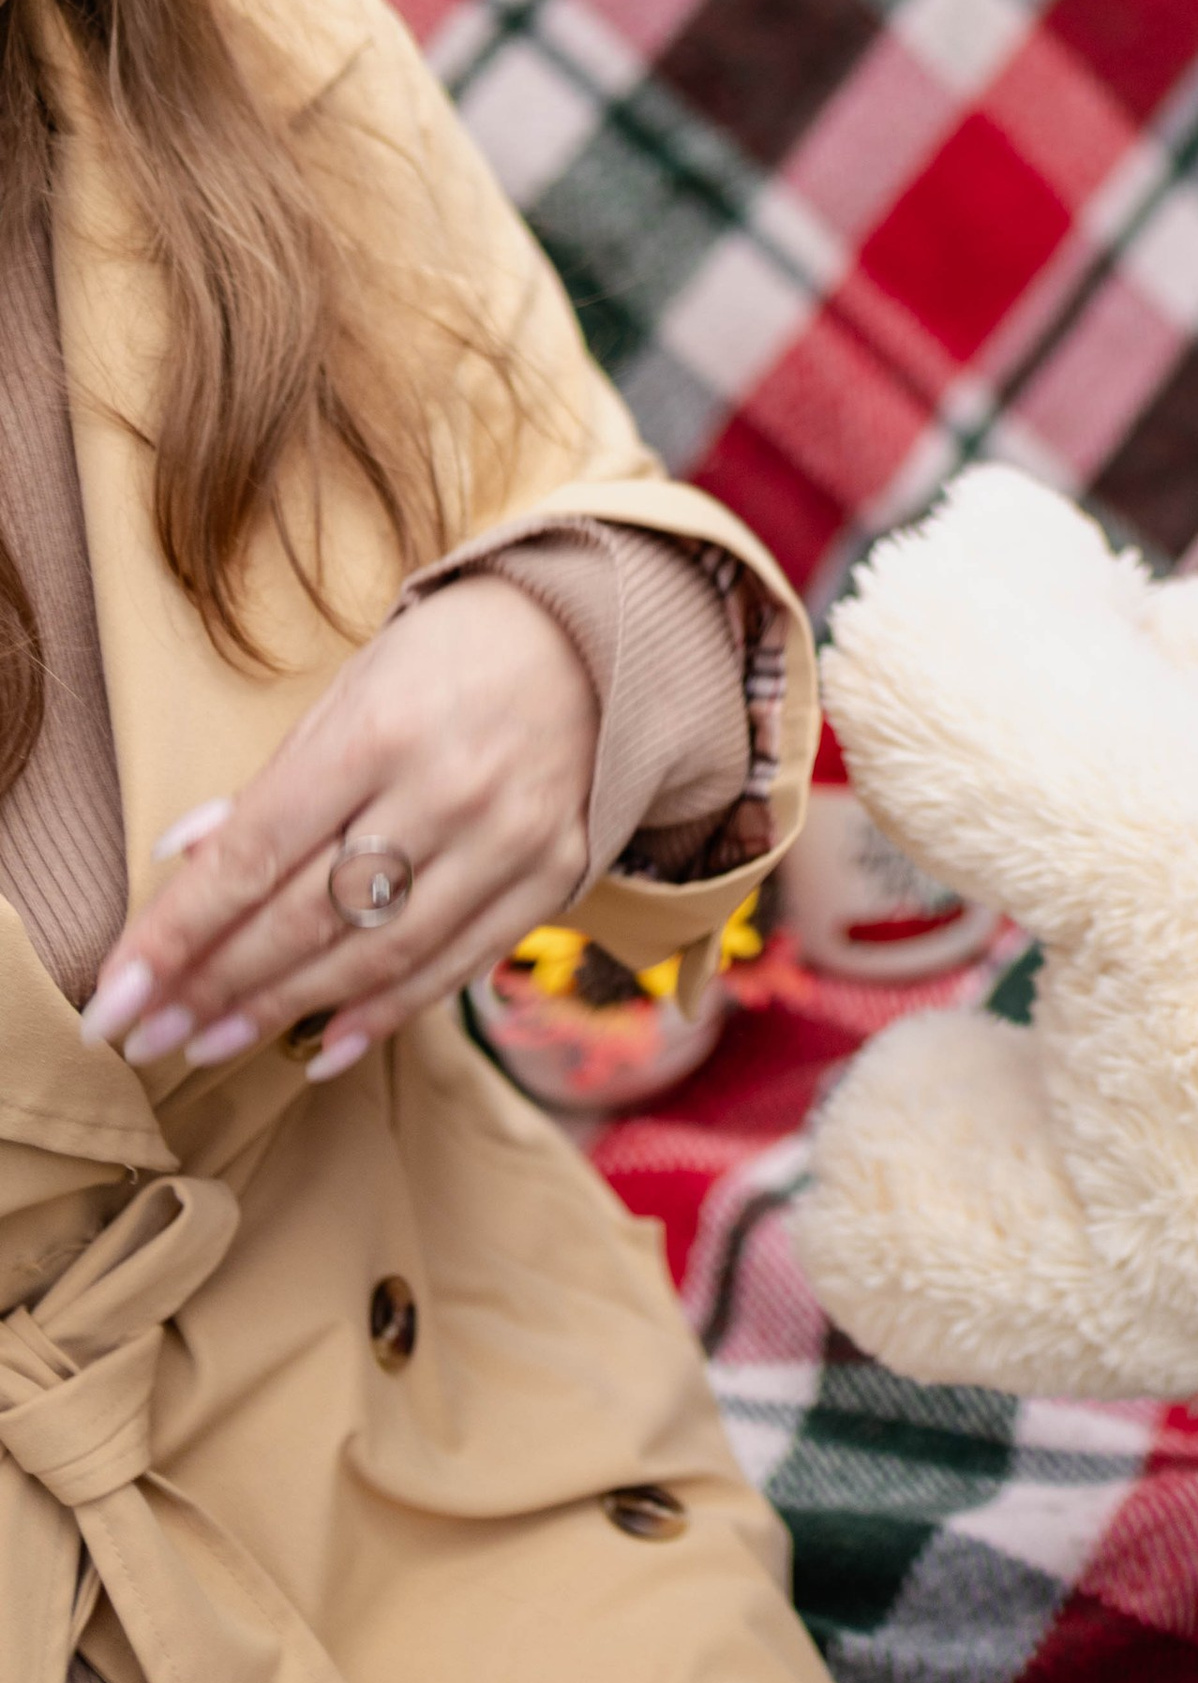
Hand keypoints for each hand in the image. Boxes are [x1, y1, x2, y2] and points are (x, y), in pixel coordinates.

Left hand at [82, 575, 600, 1084]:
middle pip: (307, 917)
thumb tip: (183, 859)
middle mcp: (447, 789)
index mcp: (380, 729)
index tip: (114, 998)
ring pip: (377, 955)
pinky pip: (456, 967)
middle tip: (148, 1036)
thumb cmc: (449, 657)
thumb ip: (274, 783)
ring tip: (211, 1044)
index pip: (255, 854)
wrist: (598, 635)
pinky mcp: (553, 874)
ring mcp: (507, 839)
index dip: (177, 935)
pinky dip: (383, 1015)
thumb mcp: (351, 689)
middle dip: (214, 987)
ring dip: (281, 1011)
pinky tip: (320, 1047)